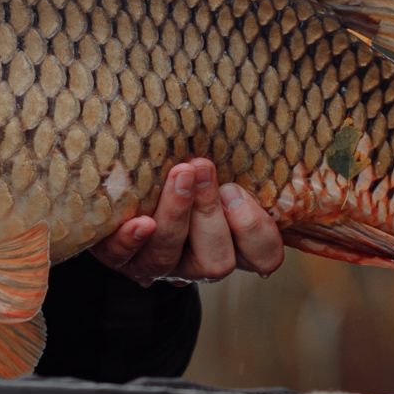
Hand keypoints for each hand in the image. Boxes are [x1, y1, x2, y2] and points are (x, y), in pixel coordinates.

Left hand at [88, 158, 284, 284]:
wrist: (126, 180)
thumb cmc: (190, 168)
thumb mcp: (223, 164)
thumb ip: (243, 160)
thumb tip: (273, 129)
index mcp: (233, 245)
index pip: (264, 257)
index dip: (255, 230)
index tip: (234, 189)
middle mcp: (198, 262)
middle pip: (216, 261)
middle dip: (209, 212)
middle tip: (201, 167)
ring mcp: (157, 264)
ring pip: (169, 257)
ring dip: (176, 214)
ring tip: (179, 173)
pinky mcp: (120, 258)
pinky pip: (123, 257)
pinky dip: (131, 240)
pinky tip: (139, 222)